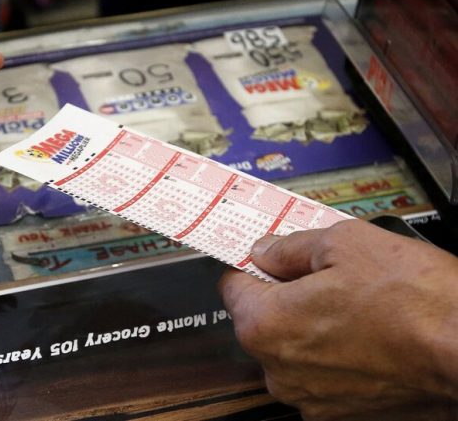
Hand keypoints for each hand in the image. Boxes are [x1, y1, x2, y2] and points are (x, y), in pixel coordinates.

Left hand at [220, 219, 457, 419]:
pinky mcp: (337, 412)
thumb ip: (290, 247)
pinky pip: (318, 372)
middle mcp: (278, 368)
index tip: (265, 258)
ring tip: (352, 306)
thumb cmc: (415, 302)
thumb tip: (266, 251)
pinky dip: (332, 354)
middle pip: (260, 319)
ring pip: (290, 348)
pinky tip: (363, 334)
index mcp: (266, 324)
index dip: (251, 266)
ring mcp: (308, 395)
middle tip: (322, 276)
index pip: (231, 287)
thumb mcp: (344, 243)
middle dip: (283, 296)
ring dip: (309, 326)